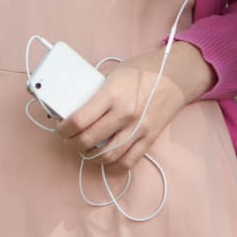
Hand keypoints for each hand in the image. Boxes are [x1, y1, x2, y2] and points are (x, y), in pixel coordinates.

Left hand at [56, 42, 215, 169]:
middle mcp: (124, 113)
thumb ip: (96, 89)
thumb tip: (74, 104)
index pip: (80, 120)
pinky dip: (113, 165)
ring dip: (90, 156)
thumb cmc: (143, 70)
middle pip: (89, 140)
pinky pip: (127, 162)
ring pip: (106, 156)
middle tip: (69, 139)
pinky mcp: (149, 139)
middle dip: (72, 143)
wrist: (175, 75)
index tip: (61, 127)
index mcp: (112, 93)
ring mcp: (138, 128)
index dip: (64, 128)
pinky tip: (105, 159)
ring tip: (85, 149)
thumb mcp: (115, 72)